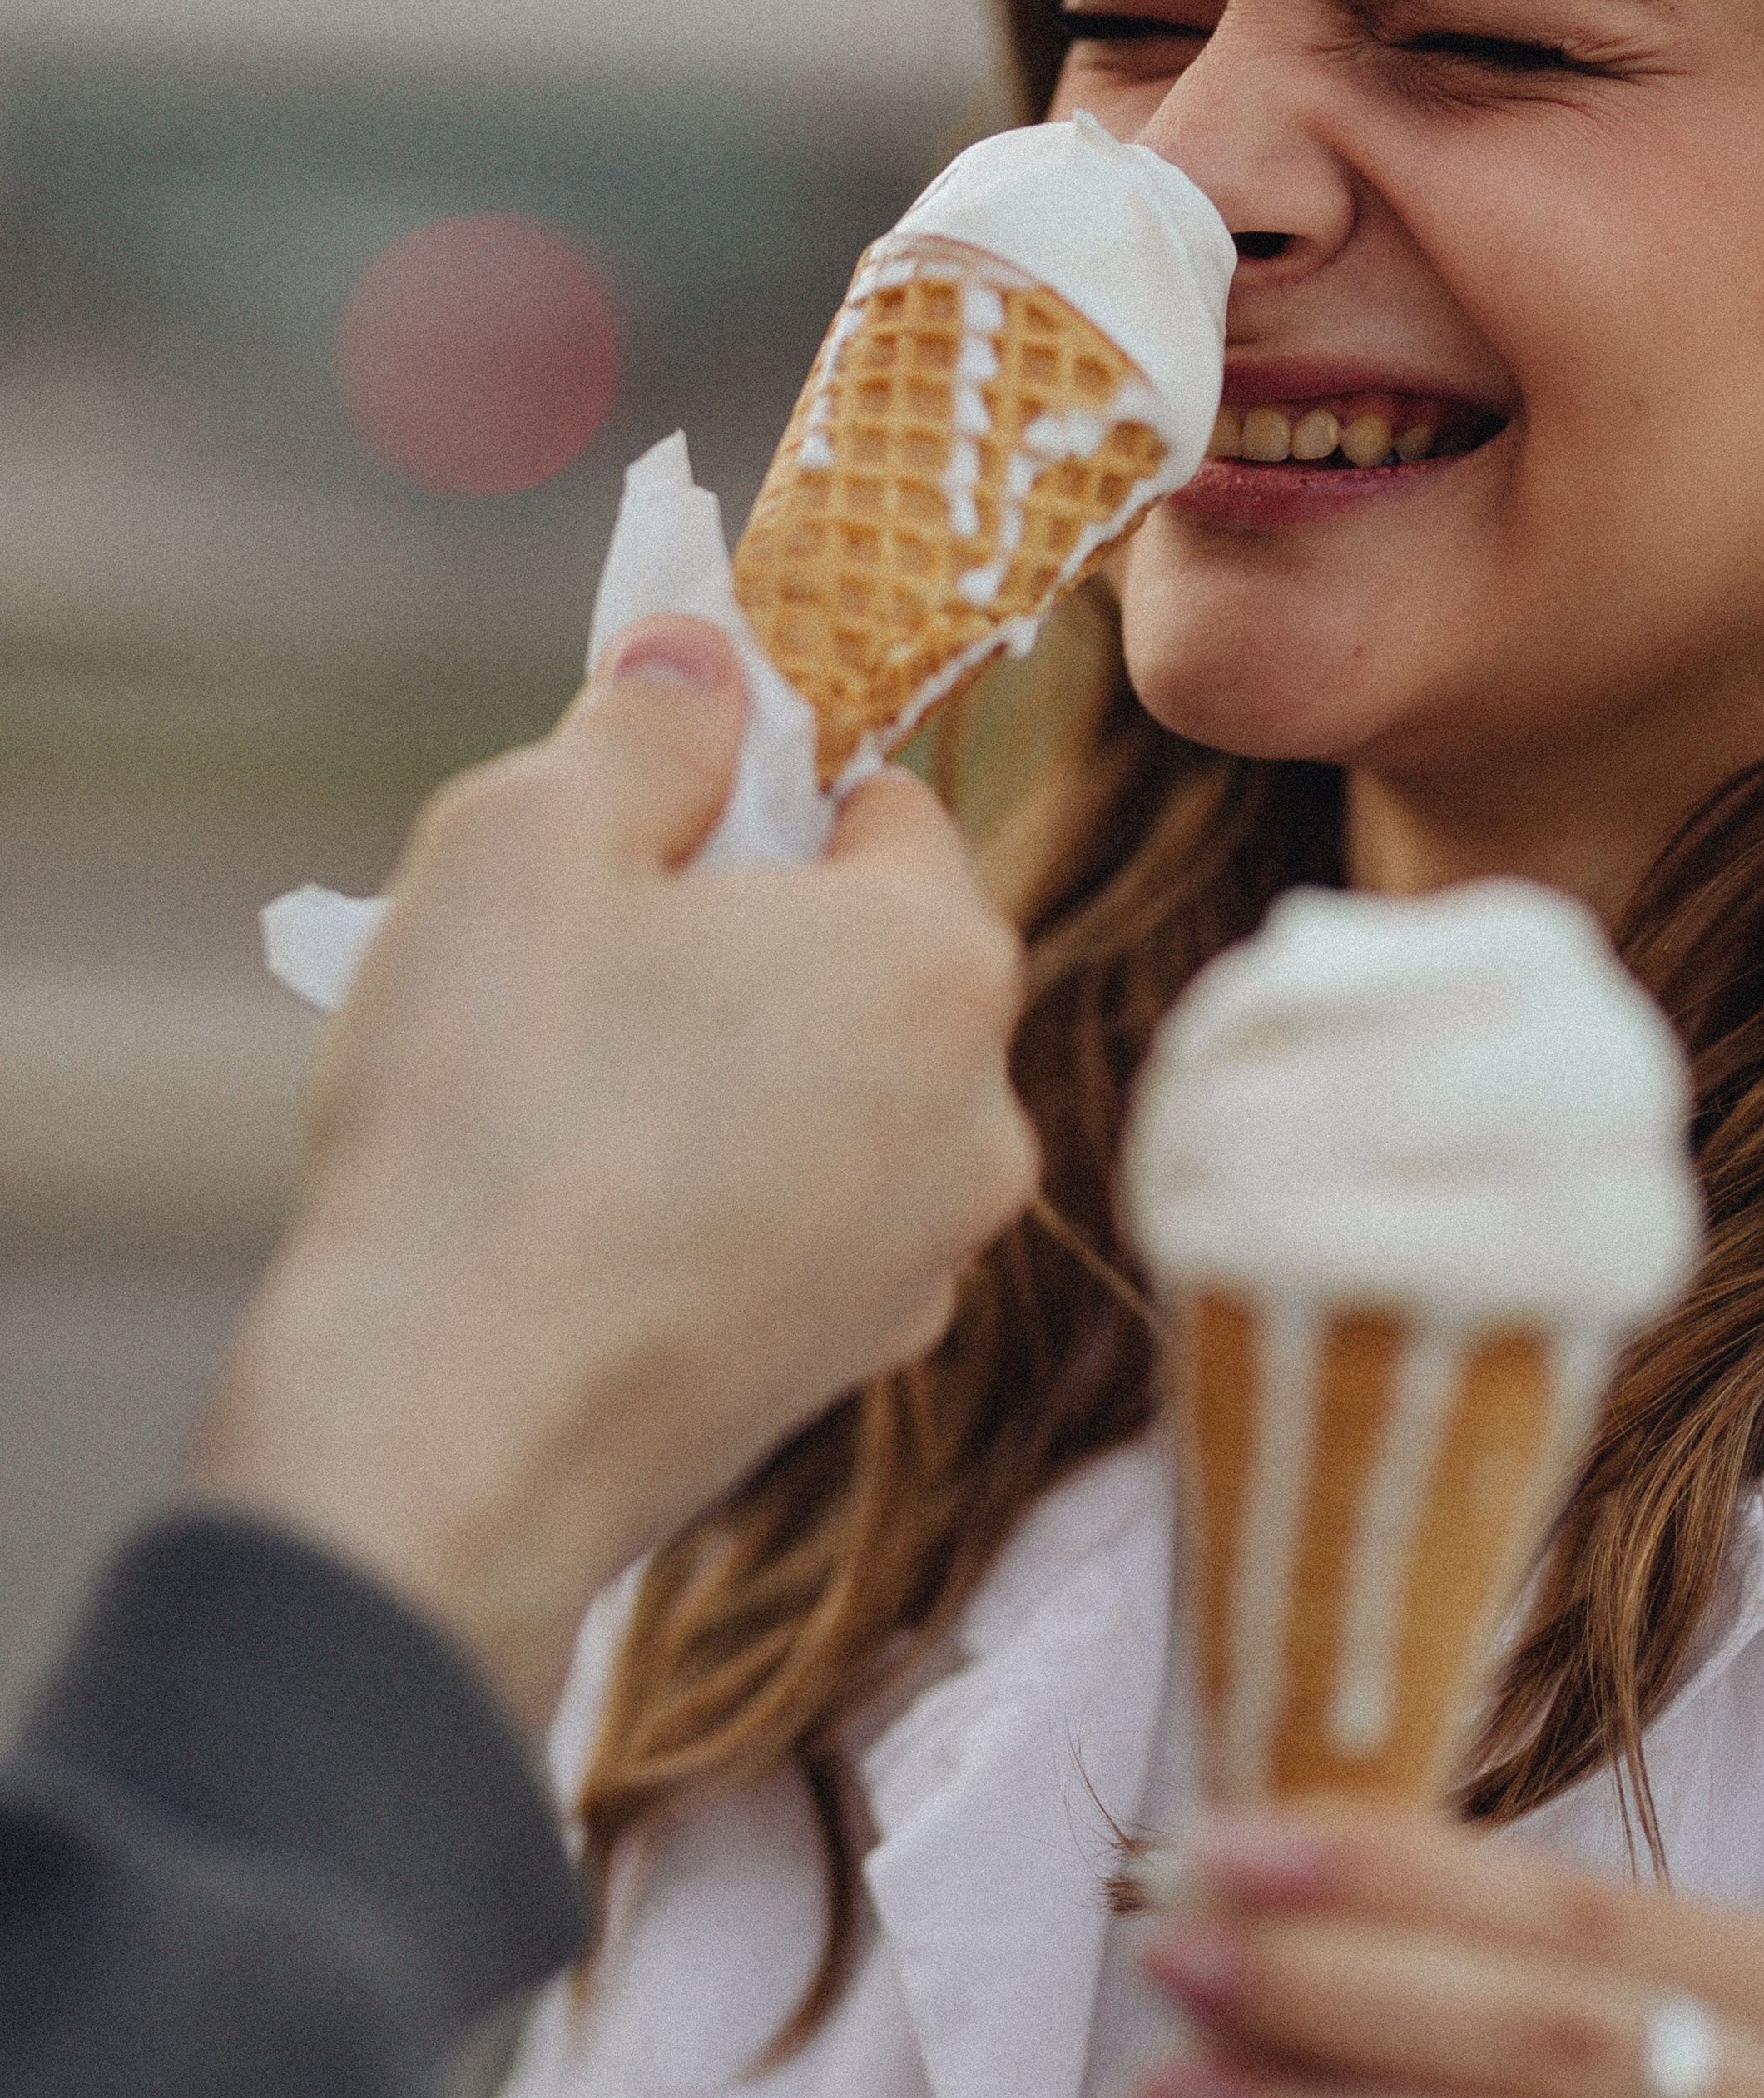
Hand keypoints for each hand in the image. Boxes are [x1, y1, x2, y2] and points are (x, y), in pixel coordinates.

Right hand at [190, 617, 1037, 1726]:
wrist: (446, 1444)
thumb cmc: (491, 1114)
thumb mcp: (527, 835)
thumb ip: (646, 721)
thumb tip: (708, 654)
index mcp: (938, 957)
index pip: (883, 806)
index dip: (751, 796)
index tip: (634, 831)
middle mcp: (983, 1111)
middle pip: (864, 956)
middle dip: (737, 938)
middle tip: (572, 968)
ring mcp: (928, 1257)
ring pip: (830, 1094)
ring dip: (721, 1071)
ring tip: (557, 1103)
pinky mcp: (851, 1367)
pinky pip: (796, 1219)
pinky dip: (712, 1198)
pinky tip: (583, 1220)